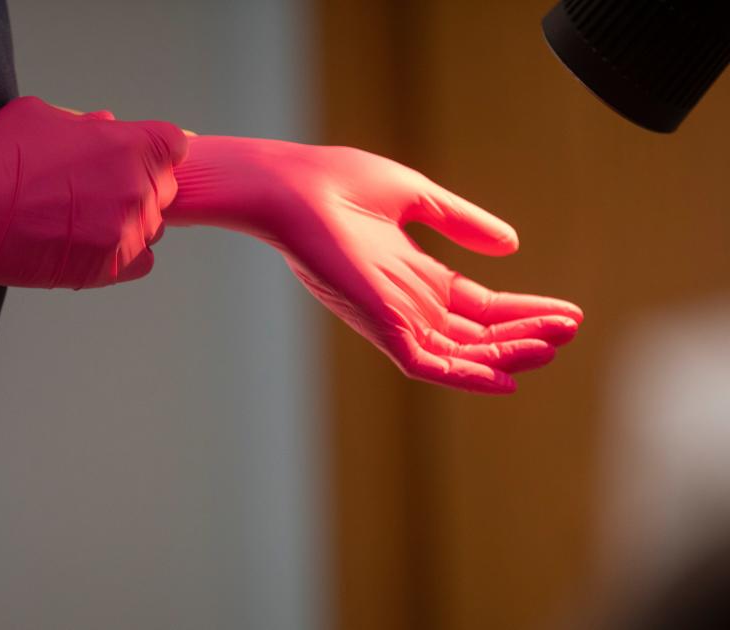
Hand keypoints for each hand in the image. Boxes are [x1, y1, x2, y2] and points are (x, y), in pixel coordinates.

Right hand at [0, 96, 187, 300]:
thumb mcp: (41, 116)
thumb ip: (85, 124)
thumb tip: (106, 126)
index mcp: (127, 146)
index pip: (174, 145)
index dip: (157, 151)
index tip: (140, 158)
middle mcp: (137, 189)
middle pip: (164, 188)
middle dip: (139, 184)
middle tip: (99, 189)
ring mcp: (127, 231)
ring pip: (152, 226)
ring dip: (130, 220)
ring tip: (87, 219)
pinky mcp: (111, 267)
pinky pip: (143, 261)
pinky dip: (126, 253)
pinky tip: (96, 245)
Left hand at [165, 136, 581, 393]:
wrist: (294, 186)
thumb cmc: (340, 184)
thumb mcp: (418, 198)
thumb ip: (462, 222)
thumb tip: (513, 242)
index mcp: (414, 276)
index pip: (479, 305)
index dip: (523, 310)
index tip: (567, 313)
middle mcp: (407, 303)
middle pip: (477, 333)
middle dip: (525, 334)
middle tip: (570, 330)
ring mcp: (394, 317)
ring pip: (461, 354)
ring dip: (508, 353)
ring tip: (553, 345)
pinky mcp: (381, 326)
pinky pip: (429, 365)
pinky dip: (467, 376)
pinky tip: (507, 379)